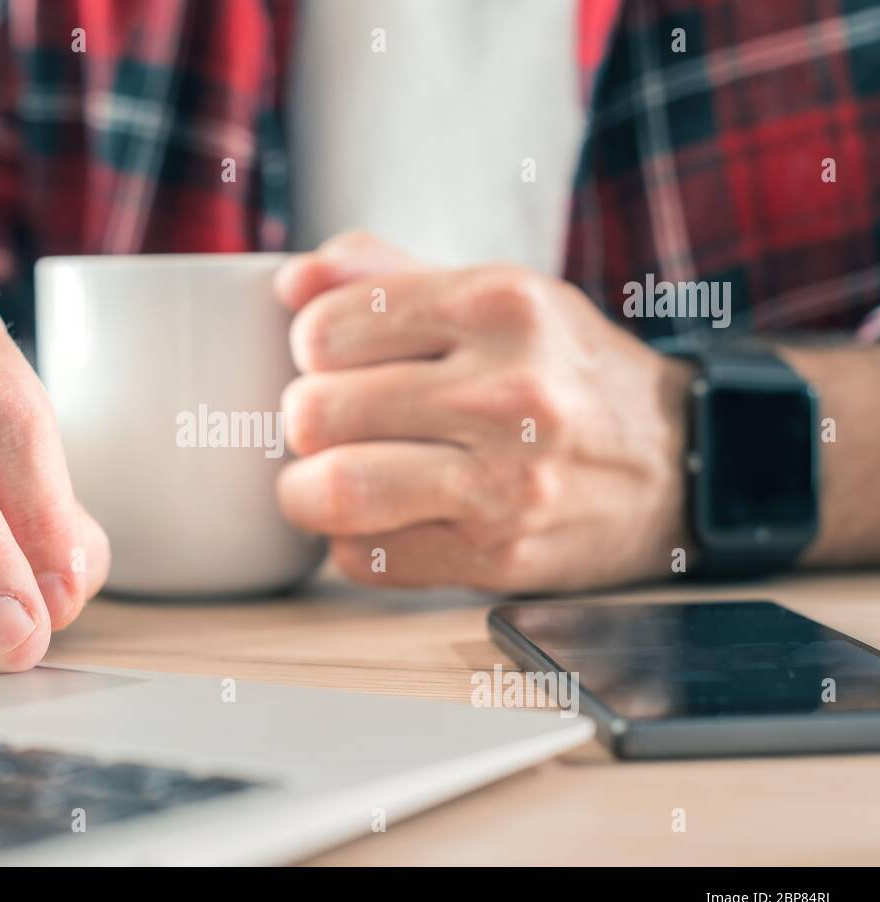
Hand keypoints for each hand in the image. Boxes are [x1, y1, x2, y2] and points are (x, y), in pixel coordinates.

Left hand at [272, 232, 692, 591]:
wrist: (677, 462)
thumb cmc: (563, 371)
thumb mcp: (493, 294)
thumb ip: (386, 274)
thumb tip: (294, 280)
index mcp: (498, 305)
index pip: (326, 330)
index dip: (311, 349)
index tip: (333, 361)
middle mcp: (508, 392)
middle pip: (317, 413)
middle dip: (304, 420)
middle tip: (329, 423)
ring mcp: (508, 482)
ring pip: (334, 492)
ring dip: (307, 490)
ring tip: (326, 478)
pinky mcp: (500, 557)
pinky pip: (364, 558)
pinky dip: (350, 541)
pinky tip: (382, 517)